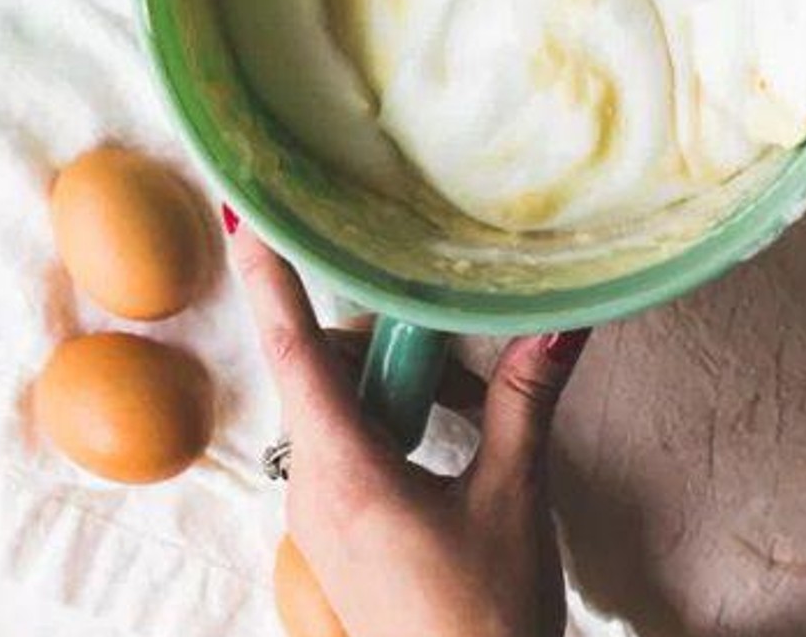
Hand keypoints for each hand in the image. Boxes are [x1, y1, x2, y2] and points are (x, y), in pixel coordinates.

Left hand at [231, 224, 588, 636]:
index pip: (294, 349)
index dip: (268, 274)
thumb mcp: (514, 498)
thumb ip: (524, 400)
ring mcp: (324, 512)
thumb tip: (561, 319)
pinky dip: (399, 423)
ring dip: (403, 387)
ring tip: (471, 405)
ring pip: (345, 407)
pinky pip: (354, 446)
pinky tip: (458, 440)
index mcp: (345, 472)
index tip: (245, 211)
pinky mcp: (343, 529)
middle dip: (385, 340)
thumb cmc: (486, 622)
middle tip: (449, 343)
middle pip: (326, 369)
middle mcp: (317, 487)